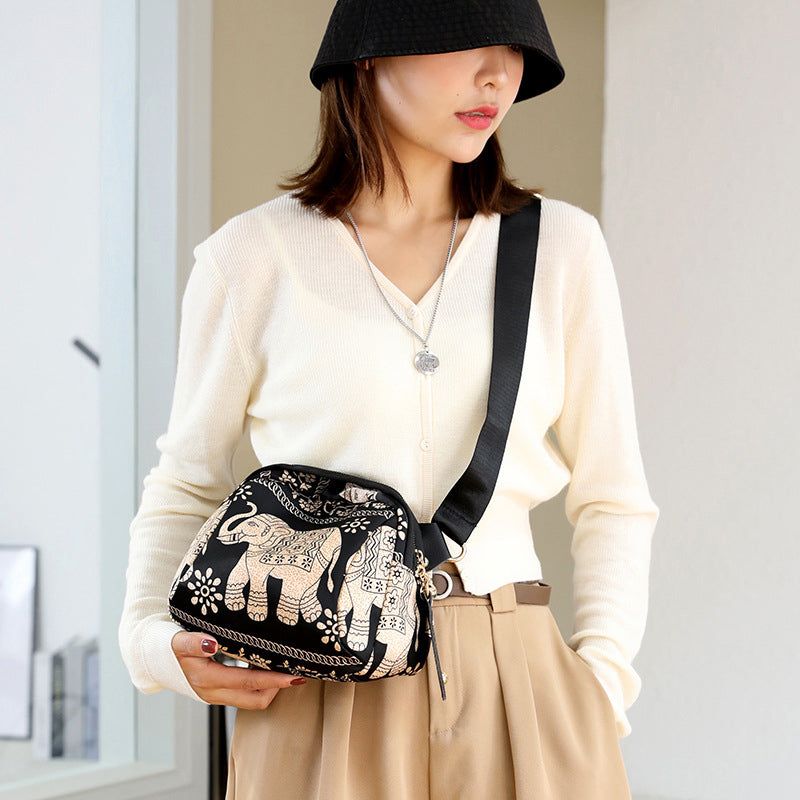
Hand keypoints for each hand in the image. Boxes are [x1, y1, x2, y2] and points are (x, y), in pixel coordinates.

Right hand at [171, 631, 305, 708]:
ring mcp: (216, 695)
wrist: (153, 658)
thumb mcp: (177, 641)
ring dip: (270, 686)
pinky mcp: (217, 692)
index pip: (248, 683)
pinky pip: (244, 693)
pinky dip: (259, 683)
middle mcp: (213, 692)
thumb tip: (211, 644)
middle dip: (279, 688)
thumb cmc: (168, 646)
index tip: (294, 675)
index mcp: (206, 680)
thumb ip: (193, 642)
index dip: (273, 680)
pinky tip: (267, 665)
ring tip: (286, 666)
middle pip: (255, 699)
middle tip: (299, 672)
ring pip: (251, 699)